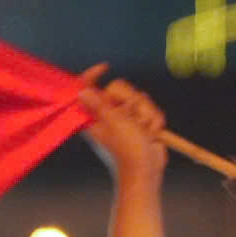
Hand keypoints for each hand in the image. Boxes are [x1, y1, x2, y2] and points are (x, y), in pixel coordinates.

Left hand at [77, 67, 167, 181]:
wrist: (146, 169)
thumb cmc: (127, 150)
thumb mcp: (115, 124)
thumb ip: (100, 106)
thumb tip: (81, 91)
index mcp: (94, 115)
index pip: (88, 89)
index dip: (93, 76)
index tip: (104, 67)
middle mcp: (108, 114)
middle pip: (121, 88)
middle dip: (133, 102)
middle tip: (132, 119)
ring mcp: (125, 118)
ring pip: (139, 97)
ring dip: (146, 114)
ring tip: (144, 130)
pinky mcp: (139, 122)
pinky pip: (150, 109)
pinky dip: (154, 120)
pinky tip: (152, 133)